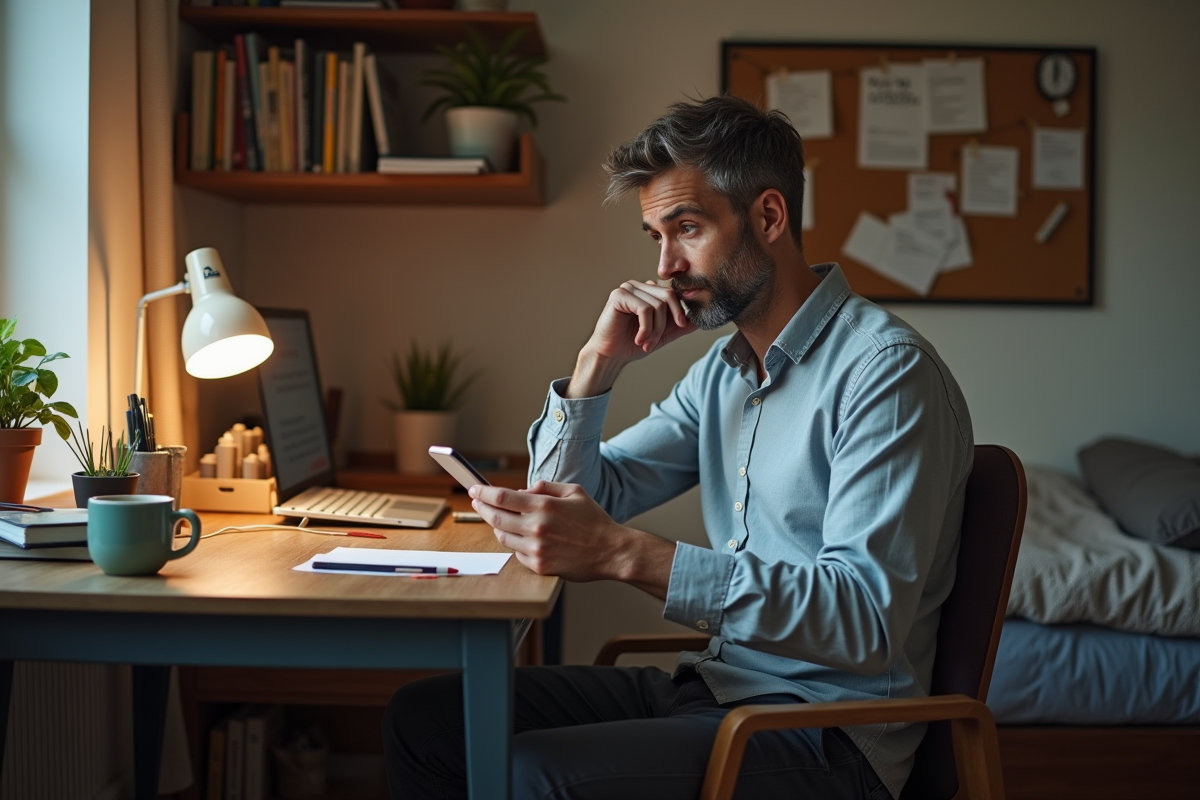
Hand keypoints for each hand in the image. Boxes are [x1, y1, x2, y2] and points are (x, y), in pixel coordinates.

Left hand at [468, 481, 673, 596]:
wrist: (611, 551)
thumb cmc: (594, 521)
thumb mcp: (574, 492)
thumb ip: (545, 487)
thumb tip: (522, 491)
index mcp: (544, 507)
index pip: (502, 497)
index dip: (483, 493)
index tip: (474, 490)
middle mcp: (537, 528)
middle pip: (495, 517)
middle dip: (482, 508)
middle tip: (476, 502)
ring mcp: (537, 549)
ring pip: (503, 537)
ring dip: (498, 526)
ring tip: (502, 519)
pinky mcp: (539, 566)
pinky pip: (517, 553)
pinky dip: (516, 544)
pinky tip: (523, 538)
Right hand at [568, 280, 695, 397]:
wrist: (610, 356)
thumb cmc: (632, 344)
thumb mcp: (662, 335)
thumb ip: (679, 326)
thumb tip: (700, 321)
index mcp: (649, 291)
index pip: (674, 293)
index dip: (680, 310)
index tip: (682, 326)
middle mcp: (639, 286)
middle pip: (669, 296)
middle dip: (667, 323)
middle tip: (657, 341)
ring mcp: (628, 288)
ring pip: (657, 305)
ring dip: (655, 330)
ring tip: (646, 343)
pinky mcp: (619, 295)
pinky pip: (645, 309)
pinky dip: (645, 328)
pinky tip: (639, 338)